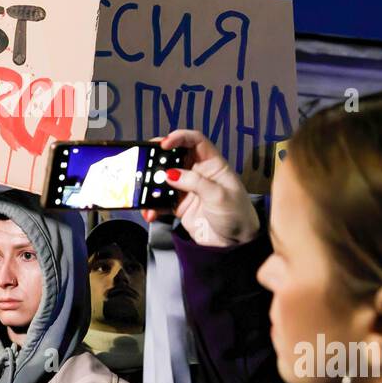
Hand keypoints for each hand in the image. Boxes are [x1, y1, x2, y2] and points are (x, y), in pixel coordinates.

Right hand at [141, 130, 259, 246]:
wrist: (236, 245)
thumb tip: (170, 173)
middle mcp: (199, 174)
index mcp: (213, 164)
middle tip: (144, 160)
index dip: (179, 137)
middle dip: (158, 158)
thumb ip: (194, 182)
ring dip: (152, 185)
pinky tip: (150, 212)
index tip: (164, 143)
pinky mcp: (180, 206)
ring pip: (164, 179)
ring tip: (143, 190)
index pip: (195, 141)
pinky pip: (161, 201)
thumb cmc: (237, 215)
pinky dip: (153, 206)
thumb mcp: (219, 196)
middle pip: (175, 157)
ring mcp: (188, 190)